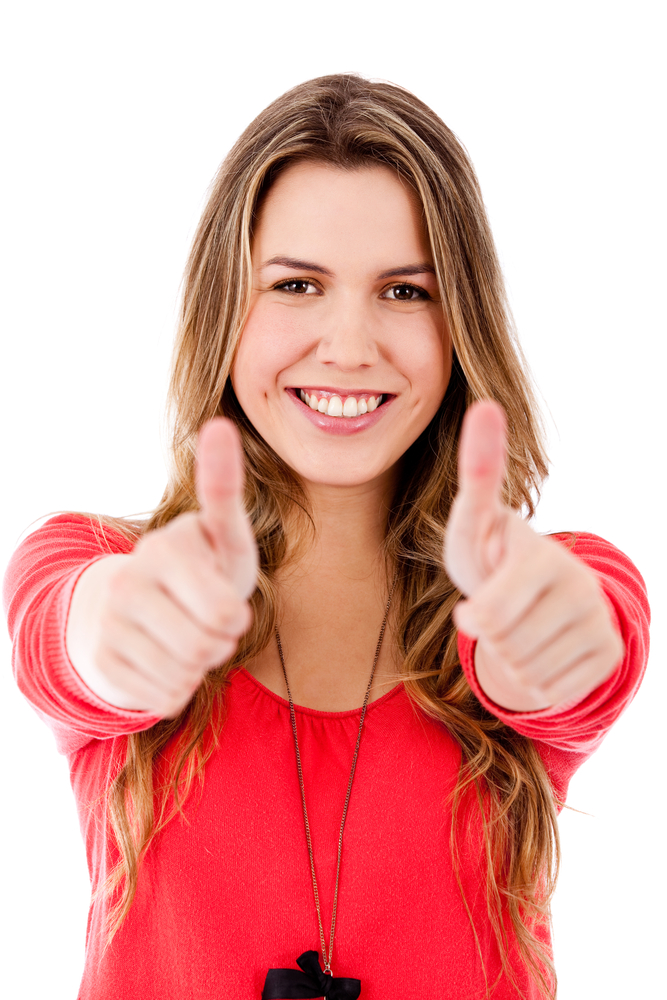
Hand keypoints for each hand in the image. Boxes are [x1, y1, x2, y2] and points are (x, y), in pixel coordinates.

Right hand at [66, 419, 257, 717]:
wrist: (144, 609)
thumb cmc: (203, 569)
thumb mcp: (224, 534)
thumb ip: (224, 488)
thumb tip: (220, 423)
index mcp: (165, 550)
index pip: (225, 612)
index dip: (235, 617)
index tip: (228, 608)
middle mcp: (129, 583)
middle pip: (207, 646)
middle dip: (221, 642)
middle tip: (213, 624)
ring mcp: (110, 624)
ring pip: (184, 674)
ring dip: (200, 665)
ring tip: (191, 638)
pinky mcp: (103, 663)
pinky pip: (162, 698)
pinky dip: (177, 688)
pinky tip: (167, 661)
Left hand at [444, 401, 623, 711]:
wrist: (539, 594)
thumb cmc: (493, 555)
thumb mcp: (473, 522)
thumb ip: (476, 473)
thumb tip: (486, 405)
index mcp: (541, 557)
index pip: (490, 616)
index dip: (474, 620)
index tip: (472, 610)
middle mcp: (579, 588)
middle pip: (506, 649)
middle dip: (492, 639)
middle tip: (501, 613)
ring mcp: (600, 622)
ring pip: (528, 675)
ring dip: (511, 660)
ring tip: (519, 627)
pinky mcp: (609, 655)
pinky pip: (552, 692)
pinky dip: (536, 680)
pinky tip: (541, 647)